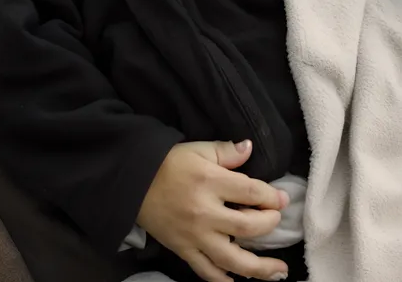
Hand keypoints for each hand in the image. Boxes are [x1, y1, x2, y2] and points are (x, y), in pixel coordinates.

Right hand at [137, 139, 288, 281]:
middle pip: (248, 226)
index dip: (271, 196)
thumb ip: (226, 152)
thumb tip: (250, 147)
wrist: (134, 182)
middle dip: (269, 224)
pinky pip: (207, 272)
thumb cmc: (169, 163)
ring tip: (279, 272)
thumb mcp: (198, 150)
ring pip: (233, 259)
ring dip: (260, 268)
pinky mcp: (184, 250)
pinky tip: (239, 280)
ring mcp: (195, 236)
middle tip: (276, 220)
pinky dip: (225, 280)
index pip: (251, 191)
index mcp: (210, 181)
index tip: (281, 199)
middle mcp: (205, 212)